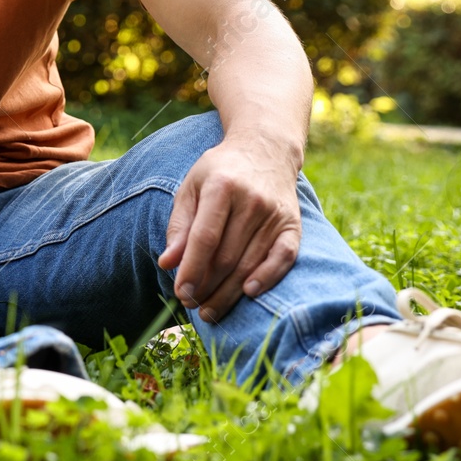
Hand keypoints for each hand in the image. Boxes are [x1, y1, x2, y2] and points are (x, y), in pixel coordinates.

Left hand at [155, 137, 302, 322]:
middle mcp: (252, 201)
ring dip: (229, 293)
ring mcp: (275, 213)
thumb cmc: (220, 172)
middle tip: (191, 304)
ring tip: (210, 310)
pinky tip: (248, 293)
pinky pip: (283, 258)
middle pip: (226, 256)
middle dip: (207, 286)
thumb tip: (167, 263)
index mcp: (222, 187)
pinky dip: (267, 278)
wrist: (266, 150)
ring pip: (250, 263)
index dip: (191, 269)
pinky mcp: (293, 225)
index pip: (204, 238)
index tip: (180, 292)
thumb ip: (179, 225)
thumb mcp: (191, 187)